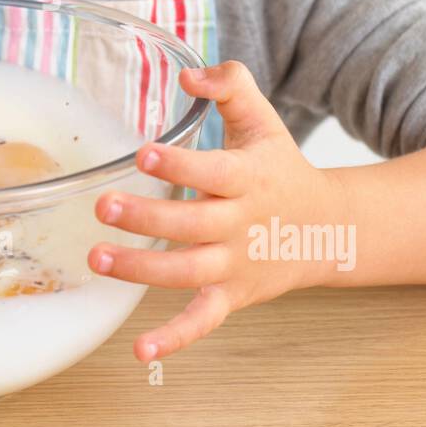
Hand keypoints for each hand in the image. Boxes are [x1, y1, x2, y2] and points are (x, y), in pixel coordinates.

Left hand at [88, 60, 346, 360]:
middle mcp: (241, 224)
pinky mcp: (231, 296)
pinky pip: (202, 321)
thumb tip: (189, 74)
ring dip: (142, 269)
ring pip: (188, 273)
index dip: (180, 165)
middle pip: (193, 225)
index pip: (213, 171)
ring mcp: (235, 264)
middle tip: (103, 206)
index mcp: (248, 177)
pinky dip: (175, 339)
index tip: (144, 154)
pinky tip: (142, 352)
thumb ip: (230, 85)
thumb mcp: (261, 120)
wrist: (328, 228)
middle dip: (147, 219)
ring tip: (97, 257)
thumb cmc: (280, 167)